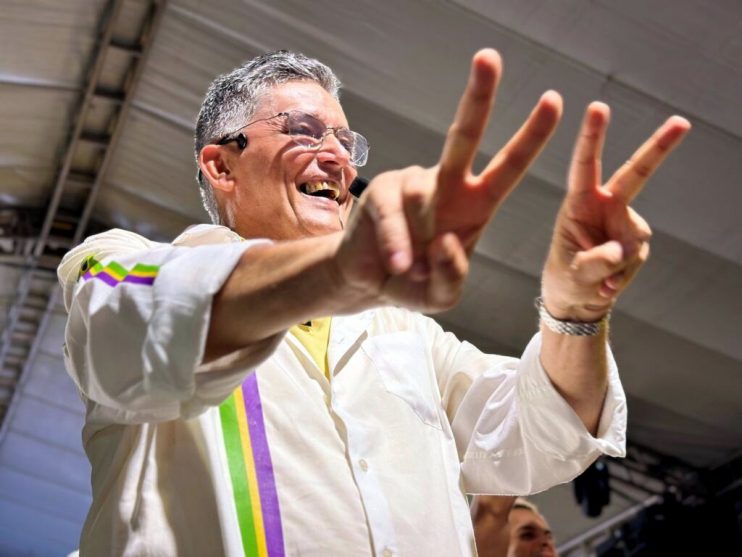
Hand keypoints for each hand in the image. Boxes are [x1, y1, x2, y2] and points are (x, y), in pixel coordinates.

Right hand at [337, 49, 561, 312]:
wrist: (367, 283)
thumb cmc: (412, 281)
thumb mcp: (443, 295)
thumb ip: (453, 276)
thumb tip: (446, 240)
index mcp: (475, 205)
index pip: (507, 167)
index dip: (530, 137)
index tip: (553, 100)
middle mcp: (446, 185)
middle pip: (463, 136)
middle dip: (478, 97)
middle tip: (489, 57)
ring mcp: (412, 184)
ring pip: (424, 197)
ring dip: (421, 243)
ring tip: (410, 269)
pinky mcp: (380, 192)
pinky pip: (393, 212)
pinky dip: (398, 242)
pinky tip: (398, 263)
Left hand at [542, 102, 690, 320]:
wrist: (576, 300)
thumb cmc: (565, 279)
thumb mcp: (572, 272)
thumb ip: (595, 261)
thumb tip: (623, 251)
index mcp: (579, 202)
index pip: (586, 166)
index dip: (592, 137)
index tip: (599, 107)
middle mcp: (606, 205)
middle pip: (637, 173)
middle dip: (659, 147)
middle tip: (682, 122)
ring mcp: (625, 222)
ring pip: (635, 240)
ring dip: (617, 267)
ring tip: (595, 279)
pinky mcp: (637, 242)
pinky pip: (637, 259)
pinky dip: (622, 277)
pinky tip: (606, 285)